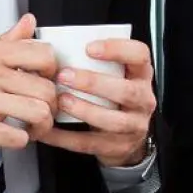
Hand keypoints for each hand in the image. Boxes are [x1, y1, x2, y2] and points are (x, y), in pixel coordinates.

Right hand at [0, 14, 58, 159]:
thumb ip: (5, 41)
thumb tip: (28, 22)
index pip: (42, 54)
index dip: (52, 71)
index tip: (47, 80)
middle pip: (45, 88)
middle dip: (51, 105)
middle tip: (44, 110)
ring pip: (37, 112)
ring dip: (41, 125)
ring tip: (33, 127)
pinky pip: (17, 137)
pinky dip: (21, 141)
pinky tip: (13, 137)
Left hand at [36, 37, 157, 167]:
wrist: (128, 136)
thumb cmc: (113, 94)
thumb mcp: (115, 74)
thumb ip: (96, 61)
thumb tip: (57, 44)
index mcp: (141, 74)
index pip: (139, 55)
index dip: (117, 49)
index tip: (89, 48)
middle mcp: (143, 99)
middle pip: (126, 91)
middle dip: (93, 83)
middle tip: (64, 75)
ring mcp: (134, 126)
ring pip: (114, 120)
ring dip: (85, 109)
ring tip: (61, 101)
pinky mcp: (118, 147)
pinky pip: (91, 143)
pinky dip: (66, 137)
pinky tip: (48, 130)